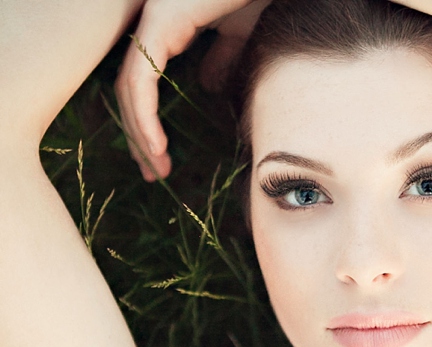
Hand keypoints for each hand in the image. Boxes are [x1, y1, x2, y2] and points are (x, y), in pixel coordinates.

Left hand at [115, 0, 267, 180]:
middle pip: (129, 92)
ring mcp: (150, 25)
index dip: (146, 123)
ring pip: (129, 90)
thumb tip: (209, 85)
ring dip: (140, 135)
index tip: (160, 158)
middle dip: (138, 137)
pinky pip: (141, 80)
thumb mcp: (239, 37)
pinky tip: (157, 145)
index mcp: (164, 30)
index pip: (142, 85)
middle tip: (152, 173)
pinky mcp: (158, 26)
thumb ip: (221, 59)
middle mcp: (150, 28)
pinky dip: (144, 116)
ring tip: (155, 168)